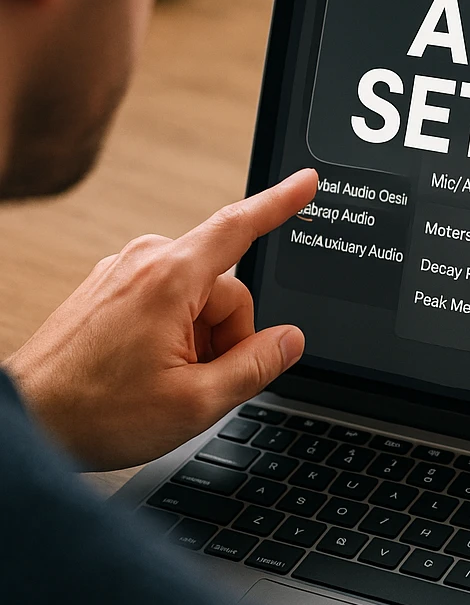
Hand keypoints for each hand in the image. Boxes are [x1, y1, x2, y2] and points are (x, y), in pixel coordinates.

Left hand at [4, 170, 317, 470]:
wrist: (25, 422)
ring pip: (198, 298)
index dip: (281, 203)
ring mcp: (123, 272)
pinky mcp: (110, 288)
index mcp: (169, 278)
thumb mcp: (197, 402)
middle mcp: (144, 261)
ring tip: (165, 380)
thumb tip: (289, 340)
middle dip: (228, 336)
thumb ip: (256, 365)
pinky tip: (149, 370)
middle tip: (199, 380)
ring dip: (200, 339)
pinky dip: (174, 334)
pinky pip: (167, 301)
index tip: (306, 182)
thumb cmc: (93, 412)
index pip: (240, 227)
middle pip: (226, 289)